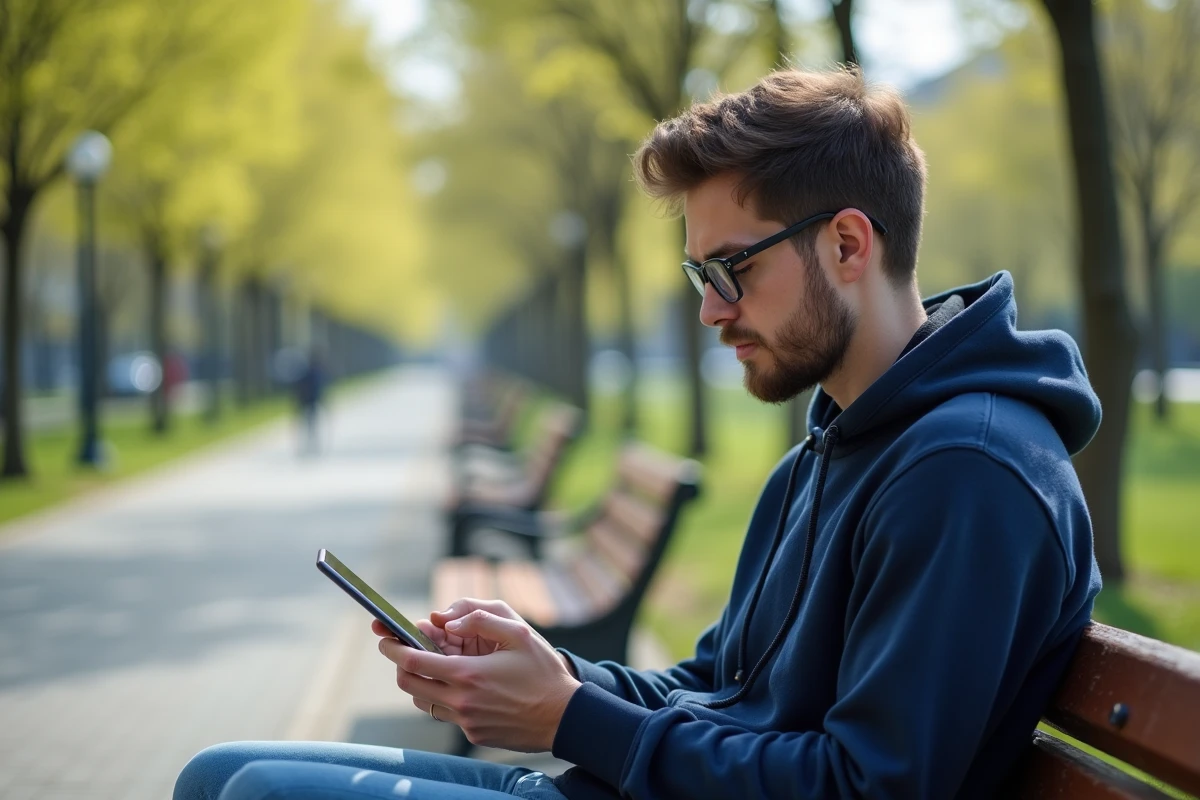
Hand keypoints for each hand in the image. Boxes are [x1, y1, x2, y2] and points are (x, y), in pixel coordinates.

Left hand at [375, 601, 580, 751]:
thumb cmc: (543, 671)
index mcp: (469, 674)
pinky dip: (446, 697)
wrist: (564, 716)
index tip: (384, 637)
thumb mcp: (518, 632)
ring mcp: (466, 722)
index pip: (414, 662)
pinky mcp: (473, 735)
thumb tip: (447, 622)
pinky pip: (447, 714)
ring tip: (437, 665)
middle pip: (410, 684)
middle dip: (400, 664)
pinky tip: (465, 685)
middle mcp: (462, 701)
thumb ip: (480, 619)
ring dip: (422, 682)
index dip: (393, 648)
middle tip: (404, 649)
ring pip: (425, 701)